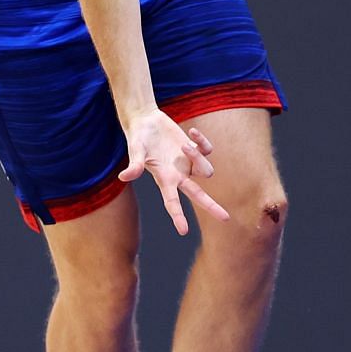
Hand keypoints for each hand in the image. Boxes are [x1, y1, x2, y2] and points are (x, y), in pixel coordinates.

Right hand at [118, 114, 228, 236]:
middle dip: (211, 206)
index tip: (183, 231)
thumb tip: (123, 177)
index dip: (177, 216)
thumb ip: (134, 164)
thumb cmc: (138, 136)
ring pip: (207, 170)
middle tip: (226, 219)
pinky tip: (192, 132)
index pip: (171, 201)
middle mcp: (178, 174)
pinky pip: (207, 150)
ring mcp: (188, 162)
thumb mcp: (135, 150)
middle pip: (198, 194)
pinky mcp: (194, 148)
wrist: (146, 120)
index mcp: (164, 178)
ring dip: (198, 158)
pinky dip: (202, 141)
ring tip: (182, 145)